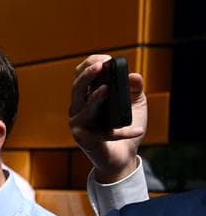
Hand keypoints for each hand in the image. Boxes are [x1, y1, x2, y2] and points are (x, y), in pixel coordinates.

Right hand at [69, 54, 146, 182]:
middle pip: (77, 87)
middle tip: (100, 66)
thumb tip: (133, 76)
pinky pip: (103, 132)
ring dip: (95, 98)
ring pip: (83, 106)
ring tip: (106, 90)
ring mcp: (79, 122)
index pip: (82, 74)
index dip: (91, 64)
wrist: (122, 155)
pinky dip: (122, 133)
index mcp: (88, 95)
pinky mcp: (83, 139)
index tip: (106, 60)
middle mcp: (79, 107)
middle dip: (87, 75)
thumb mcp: (134, 103)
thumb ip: (134, 88)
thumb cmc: (124, 127)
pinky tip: (137, 131)